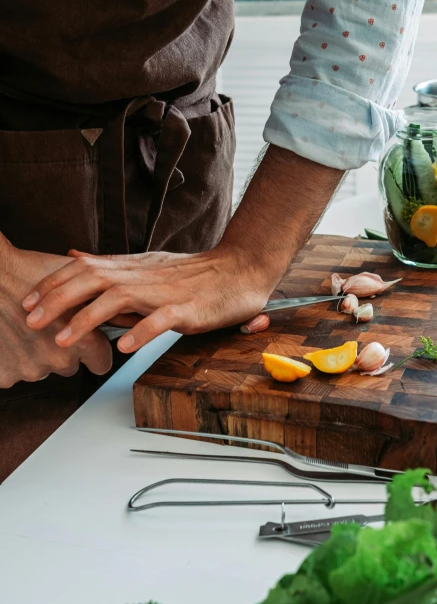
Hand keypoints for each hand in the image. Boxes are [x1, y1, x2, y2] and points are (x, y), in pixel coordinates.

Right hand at [0, 236, 111, 387]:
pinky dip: (7, 360)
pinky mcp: (4, 375)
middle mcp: (60, 360)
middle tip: (47, 326)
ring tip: (22, 326)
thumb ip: (98, 303)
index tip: (88, 342)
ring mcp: (30, 370)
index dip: (95, 350)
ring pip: (39, 369)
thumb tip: (120, 311)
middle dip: (60, 350)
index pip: (101, 364)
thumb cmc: (27, 270)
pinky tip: (5, 337)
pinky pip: (10, 374)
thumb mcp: (74, 283)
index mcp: (83, 340)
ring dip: (33, 355)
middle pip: (69, 366)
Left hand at [23, 145, 342, 352]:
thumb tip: (73, 256)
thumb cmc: (193, 274)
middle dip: (57, 300)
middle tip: (33, 322)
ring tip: (65, 340)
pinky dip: (141, 331)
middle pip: (91, 280)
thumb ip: (109, 265)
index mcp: (131, 267)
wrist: (239, 269)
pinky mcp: (186, 309)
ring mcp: (163, 292)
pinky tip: (124, 347)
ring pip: (118, 299)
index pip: (83, 269)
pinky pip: (160, 320)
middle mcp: (142, 275)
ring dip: (87, 319)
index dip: (52, 284)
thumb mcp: (145, 264)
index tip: (28, 303)